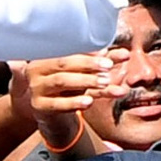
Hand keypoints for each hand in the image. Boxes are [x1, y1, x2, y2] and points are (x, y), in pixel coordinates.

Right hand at [16, 49, 130, 131]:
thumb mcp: (82, 73)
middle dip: (88, 64)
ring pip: (62, 81)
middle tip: (108, 66)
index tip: (106, 53)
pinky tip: (90, 102)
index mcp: (47, 54)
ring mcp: (37, 87)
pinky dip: (74, 102)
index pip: (68, 50)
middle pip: (64, 63)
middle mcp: (38, 68)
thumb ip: (100, 64)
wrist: (49, 111)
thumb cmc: (68, 85)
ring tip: (104, 82)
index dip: (88, 51)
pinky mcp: (39, 106)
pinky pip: (57, 104)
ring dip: (85, 81)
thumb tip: (123, 54)